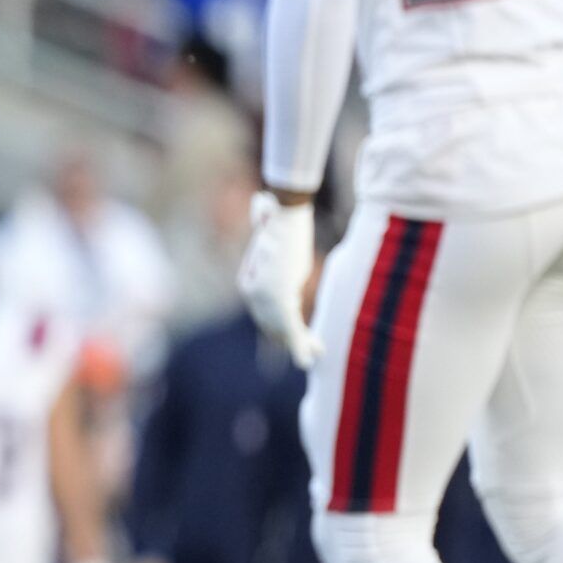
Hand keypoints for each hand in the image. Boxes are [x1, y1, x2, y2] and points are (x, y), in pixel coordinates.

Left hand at [238, 191, 322, 368]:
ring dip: (299, 345)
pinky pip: (292, 327)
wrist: (284, 216)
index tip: (295, 335)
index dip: (280, 326)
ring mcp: (264, 300)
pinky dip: (299, 347)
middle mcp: (253, 294)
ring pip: (285, 329)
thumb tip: (259, 201)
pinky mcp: (279, 300)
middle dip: (290, 338)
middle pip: (273, 324)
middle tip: (311, 348)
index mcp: (249, 283)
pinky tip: (309, 362)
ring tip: (313, 358)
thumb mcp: (272, 225)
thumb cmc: (278, 218)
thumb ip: (264, 224)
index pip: (265, 311)